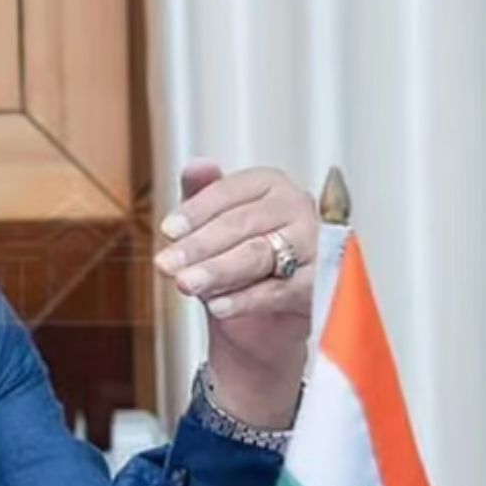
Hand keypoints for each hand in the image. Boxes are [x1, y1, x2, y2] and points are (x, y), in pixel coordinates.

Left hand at [155, 159, 317, 428]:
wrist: (266, 320)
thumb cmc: (238, 262)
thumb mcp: (213, 227)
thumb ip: (202, 195)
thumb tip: (197, 165)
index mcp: (270, 185)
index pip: (229, 192)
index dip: (195, 211)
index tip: (167, 231)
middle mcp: (297, 207)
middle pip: (241, 223)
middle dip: (198, 246)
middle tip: (165, 264)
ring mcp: (314, 244)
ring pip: (258, 254)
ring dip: (217, 270)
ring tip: (185, 284)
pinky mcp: (321, 285)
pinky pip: (279, 291)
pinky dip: (246, 299)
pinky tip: (218, 306)